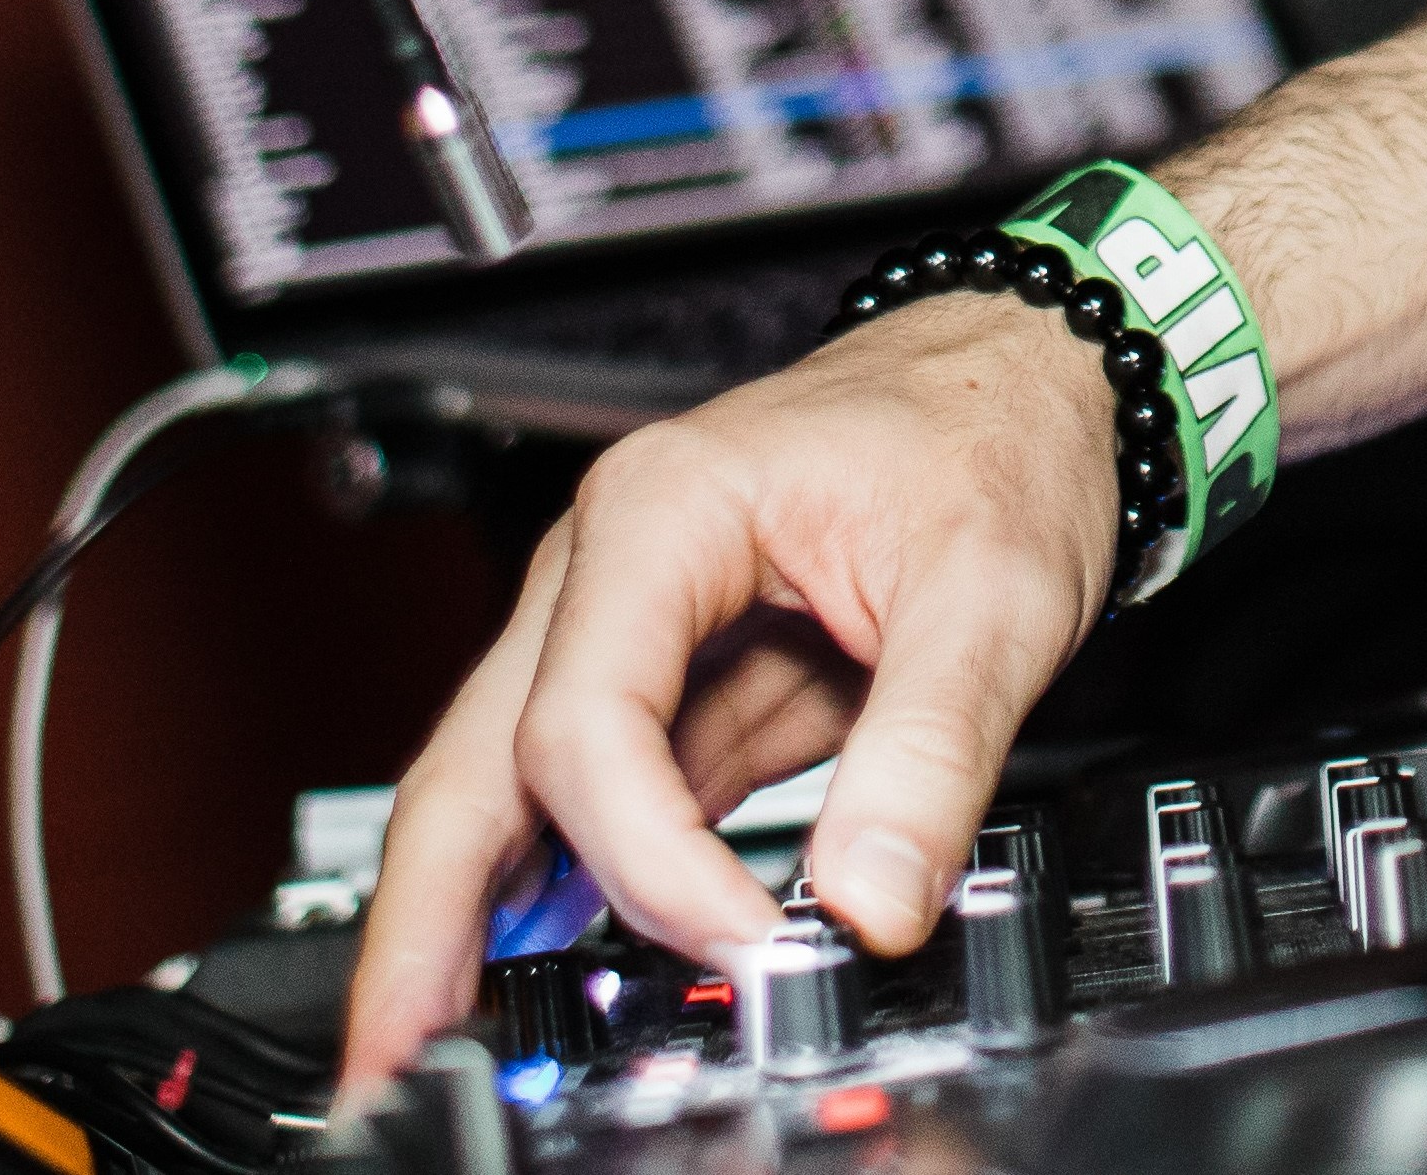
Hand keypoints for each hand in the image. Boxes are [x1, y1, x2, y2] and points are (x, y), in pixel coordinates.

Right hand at [337, 296, 1121, 1089]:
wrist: (1035, 375)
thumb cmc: (997, 429)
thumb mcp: (997, 589)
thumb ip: (931, 755)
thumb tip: (870, 901)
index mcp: (666, 512)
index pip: (589, 723)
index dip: (647, 857)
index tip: (739, 940)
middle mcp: (616, 567)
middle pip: (483, 759)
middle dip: (424, 916)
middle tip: (390, 1051)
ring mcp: (636, 627)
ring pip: (520, 790)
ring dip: (472, 917)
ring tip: (433, 1044)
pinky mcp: (684, 684)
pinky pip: (606, 798)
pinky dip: (575, 888)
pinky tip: (544, 971)